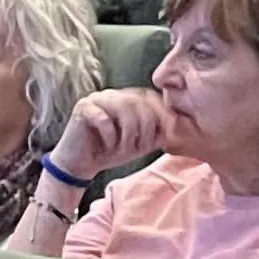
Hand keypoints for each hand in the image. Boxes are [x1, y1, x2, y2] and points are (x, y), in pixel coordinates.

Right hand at [51, 90, 173, 178]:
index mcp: (129, 99)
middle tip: (140, 147)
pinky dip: (111, 137)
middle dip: (145, 128)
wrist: (80, 165)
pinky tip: (107, 146)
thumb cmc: (111, 151)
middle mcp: (114, 94)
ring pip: (124, 109)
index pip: (151, 97)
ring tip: (123, 150)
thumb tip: (177, 127)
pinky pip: (105, 119)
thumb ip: (157, 133)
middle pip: (140, 102)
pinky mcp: (83, 108)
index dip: (162, 114)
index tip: (169, 133)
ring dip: (128, 134)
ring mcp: (98, 98)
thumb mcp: (141, 144)